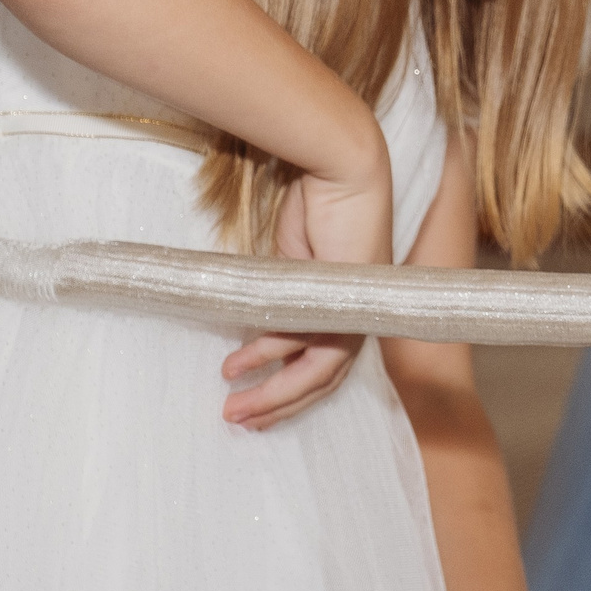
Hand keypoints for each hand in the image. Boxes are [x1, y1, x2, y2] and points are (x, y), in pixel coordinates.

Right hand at [222, 152, 393, 428]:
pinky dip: (271, 356)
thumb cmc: (318, 207)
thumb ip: (281, 303)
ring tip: (233, 407)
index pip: (325, 365)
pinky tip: (237, 365)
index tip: (256, 408)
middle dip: (279, 403)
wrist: (342, 170)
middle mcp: (357, 316)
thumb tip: (257, 332)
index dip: (292, 392)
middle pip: (323, 378)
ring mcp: (354, 310)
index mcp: (349, 310)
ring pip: (317, 371)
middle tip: (239, 420)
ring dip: (273, 393)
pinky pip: (308, 340)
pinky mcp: (345, 299)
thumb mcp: (292, 265)